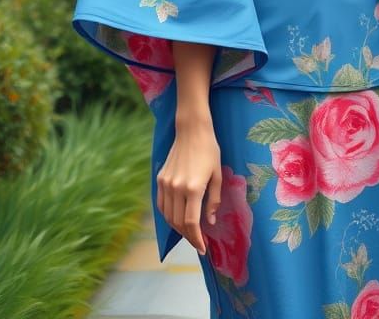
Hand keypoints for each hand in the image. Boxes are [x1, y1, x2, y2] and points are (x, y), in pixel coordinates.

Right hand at [156, 116, 221, 254]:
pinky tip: (176, 218)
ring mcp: (165, 184)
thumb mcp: (217, 174)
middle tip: (198, 242)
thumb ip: (213, 200)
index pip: (191, 223)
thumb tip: (210, 222)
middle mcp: (176, 188)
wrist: (192, 130)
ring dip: (177, 228)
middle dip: (188, 236)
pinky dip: (168, 215)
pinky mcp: (160, 179)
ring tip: (189, 232)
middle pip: (178, 223)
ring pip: (168, 216)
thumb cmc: (210, 150)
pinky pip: (161, 205)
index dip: (196, 239)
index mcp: (193, 188)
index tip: (203, 249)